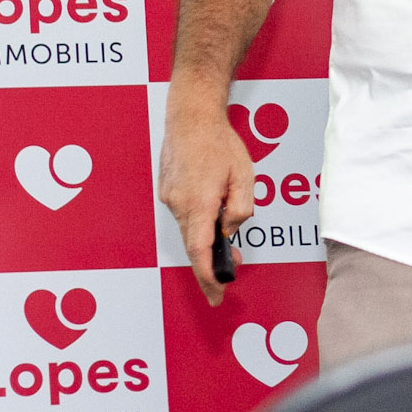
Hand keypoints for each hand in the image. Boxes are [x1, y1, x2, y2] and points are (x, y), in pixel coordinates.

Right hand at [157, 92, 255, 304]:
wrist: (190, 117)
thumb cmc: (220, 143)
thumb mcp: (245, 175)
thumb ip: (241, 208)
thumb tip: (229, 231)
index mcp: (200, 202)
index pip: (201, 251)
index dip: (208, 276)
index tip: (216, 294)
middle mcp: (179, 205)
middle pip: (193, 246)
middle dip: (209, 265)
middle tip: (227, 275)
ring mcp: (170, 199)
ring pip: (189, 231)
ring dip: (205, 241)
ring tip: (227, 244)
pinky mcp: (167, 193)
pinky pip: (185, 215)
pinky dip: (198, 222)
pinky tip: (213, 211)